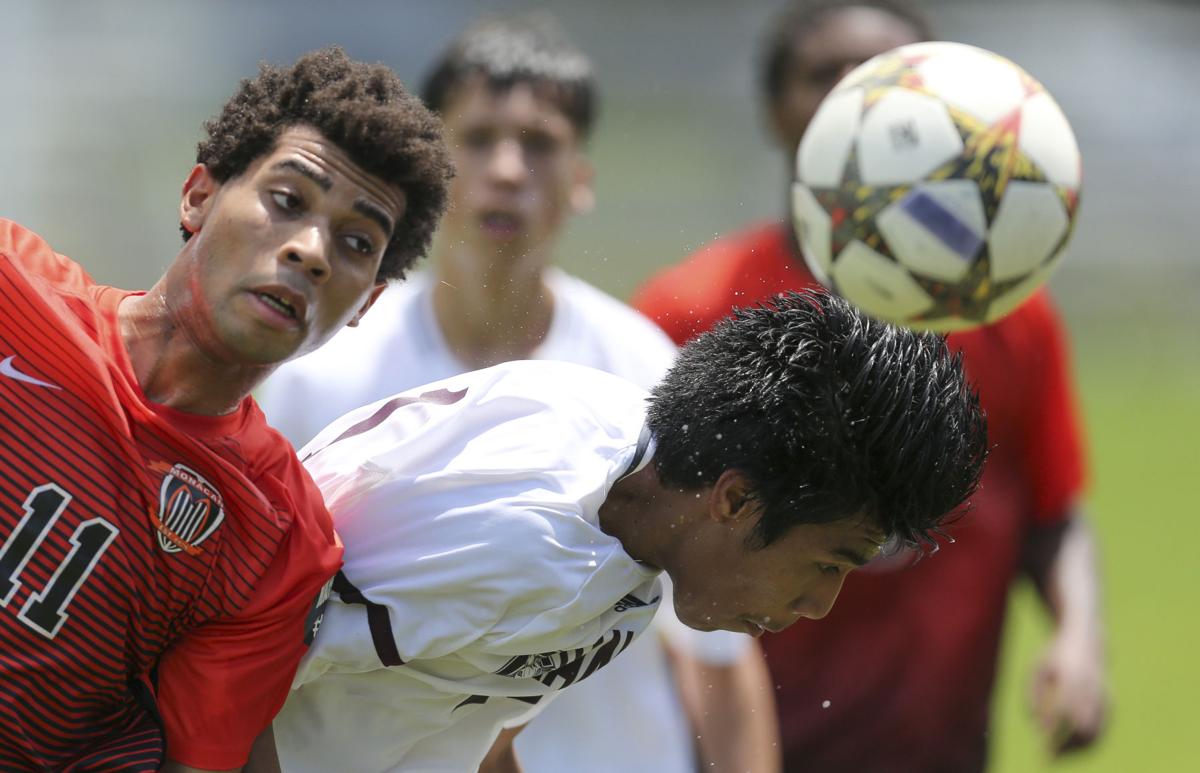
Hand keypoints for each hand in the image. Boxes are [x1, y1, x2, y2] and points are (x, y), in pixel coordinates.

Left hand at [1029, 631, 1107, 755]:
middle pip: (1082, 729)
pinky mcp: (1109, 701)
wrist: (1085, 639)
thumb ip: (1033, 699)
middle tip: (1050, 758)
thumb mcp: (1037, 672)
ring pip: (1095, 732)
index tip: (1043, 752)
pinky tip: (1073, 747)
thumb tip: (1038, 731)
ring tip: (1060, 755)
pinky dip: (1089, 742)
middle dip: (1067, 748)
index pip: (1063, 716)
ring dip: (1078, 749)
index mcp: (1070, 679)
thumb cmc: (1053, 658)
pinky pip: (1102, 729)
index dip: (1054, 736)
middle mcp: (1090, 689)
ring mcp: (1103, 695)